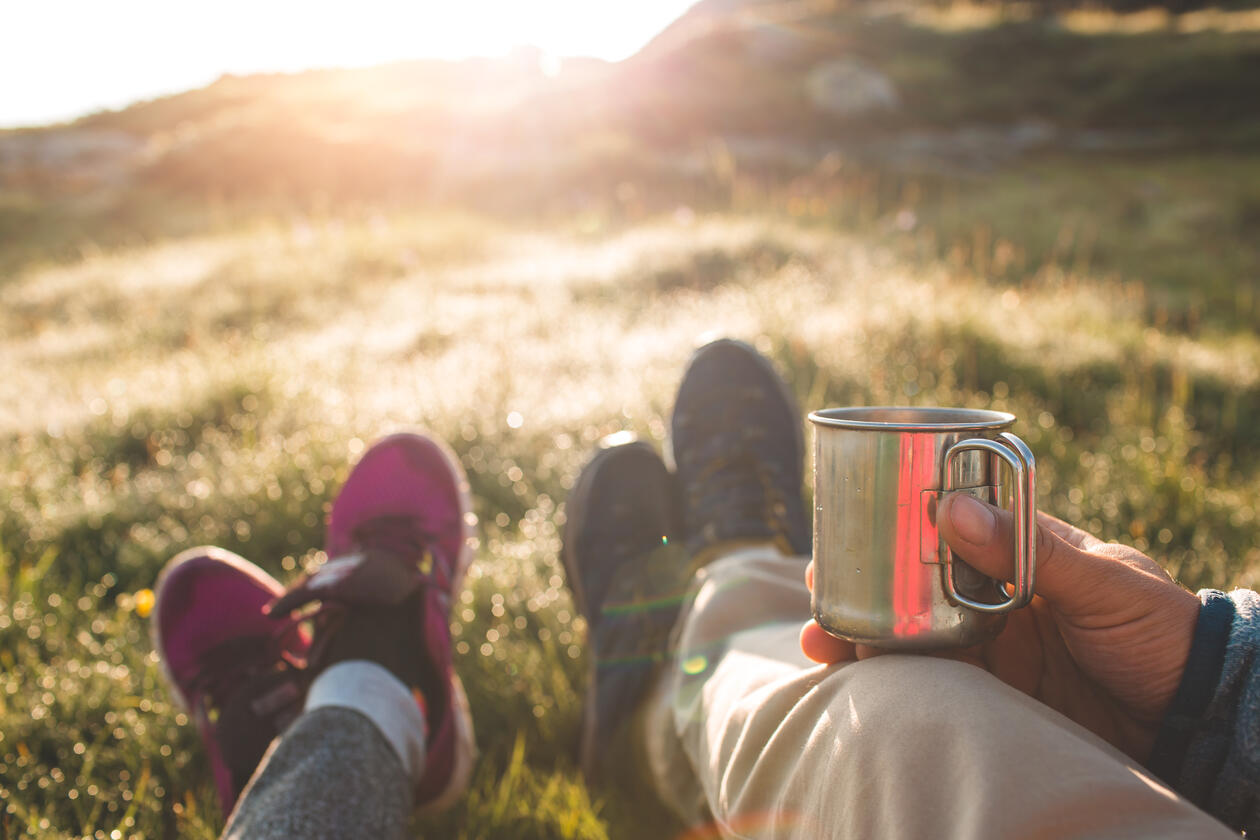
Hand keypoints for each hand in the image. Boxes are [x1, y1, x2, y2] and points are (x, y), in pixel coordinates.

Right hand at [800, 493, 1200, 760]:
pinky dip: (897, 685)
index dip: (898, 525)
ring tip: (821, 643)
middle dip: (863, 584)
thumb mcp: (1106, 585)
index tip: (850, 525)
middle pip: (916, 582)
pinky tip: (860, 684)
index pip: (950, 528)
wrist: (1198, 718)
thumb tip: (951, 508)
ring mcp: (997, 647)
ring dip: (867, 636)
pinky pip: (937, 687)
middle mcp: (1000, 595)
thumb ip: (1031, 552)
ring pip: (916, 634)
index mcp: (1025, 552)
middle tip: (816, 588)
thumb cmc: (1165, 632)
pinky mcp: (998, 696)